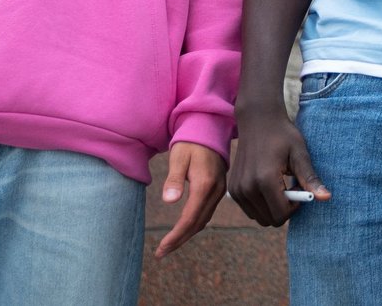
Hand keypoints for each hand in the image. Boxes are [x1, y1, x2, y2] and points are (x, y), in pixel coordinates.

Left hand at [154, 142, 225, 257]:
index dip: (175, 236)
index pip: (189, 219)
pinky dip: (195, 224)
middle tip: (161, 253)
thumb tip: (169, 201)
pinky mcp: (219, 189)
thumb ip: (174, 179)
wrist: (209, 127)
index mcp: (205, 184)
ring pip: (204, 220)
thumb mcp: (178, 157)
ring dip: (187, 234)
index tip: (161, 249)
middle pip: (197, 224)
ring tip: (170, 245)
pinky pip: (207, 212)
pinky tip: (185, 228)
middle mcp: (216, 191)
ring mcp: (220, 190)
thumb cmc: (190, 142)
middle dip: (179, 240)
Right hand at [228, 107, 329, 226]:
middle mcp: (247, 188)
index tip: (299, 188)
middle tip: (290, 187)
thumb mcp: (300, 154)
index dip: (295, 207)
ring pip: (259, 217)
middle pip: (270, 220)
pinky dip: (261, 204)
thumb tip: (326, 198)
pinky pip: (249, 210)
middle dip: (284, 209)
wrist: (258, 120)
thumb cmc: (283, 135)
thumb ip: (310, 178)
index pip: (281, 215)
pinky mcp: (232, 190)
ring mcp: (236, 190)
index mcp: (265, 180)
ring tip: (279, 184)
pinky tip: (268, 185)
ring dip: (272, 208)